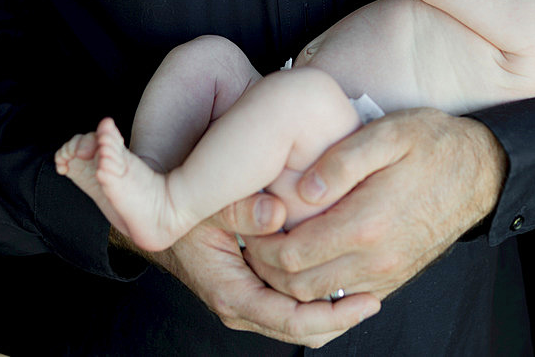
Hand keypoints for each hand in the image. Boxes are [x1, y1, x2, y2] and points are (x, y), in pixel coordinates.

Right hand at [111, 192, 380, 347]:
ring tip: (366, 286)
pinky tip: (342, 275)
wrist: (158, 221)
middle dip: (341, 318)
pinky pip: (293, 307)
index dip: (334, 315)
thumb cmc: (186, 211)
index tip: (368, 302)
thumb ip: (241, 209)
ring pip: (301, 322)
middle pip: (304, 330)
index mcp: (232, 293)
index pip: (292, 320)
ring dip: (332, 309)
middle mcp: (242, 306)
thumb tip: (274, 216)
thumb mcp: (211, 203)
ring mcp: (249, 302)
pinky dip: (319, 298)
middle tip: (376, 295)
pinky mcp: (255, 293)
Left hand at [241, 108, 506, 301]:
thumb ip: (343, 159)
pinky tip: (307, 254)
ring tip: (273, 242)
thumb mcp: (389, 133)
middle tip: (250, 234)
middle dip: (264, 265)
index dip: (257, 242)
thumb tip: (302, 188)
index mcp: (368, 223)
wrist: (482, 171)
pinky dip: (316, 284)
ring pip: (317, 296)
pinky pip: (343, 295)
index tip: (247, 220)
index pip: (290, 254)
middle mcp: (376, 259)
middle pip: (296, 284)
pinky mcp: (395, 277)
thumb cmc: (434, 144)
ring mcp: (387, 273)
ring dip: (287, 278)